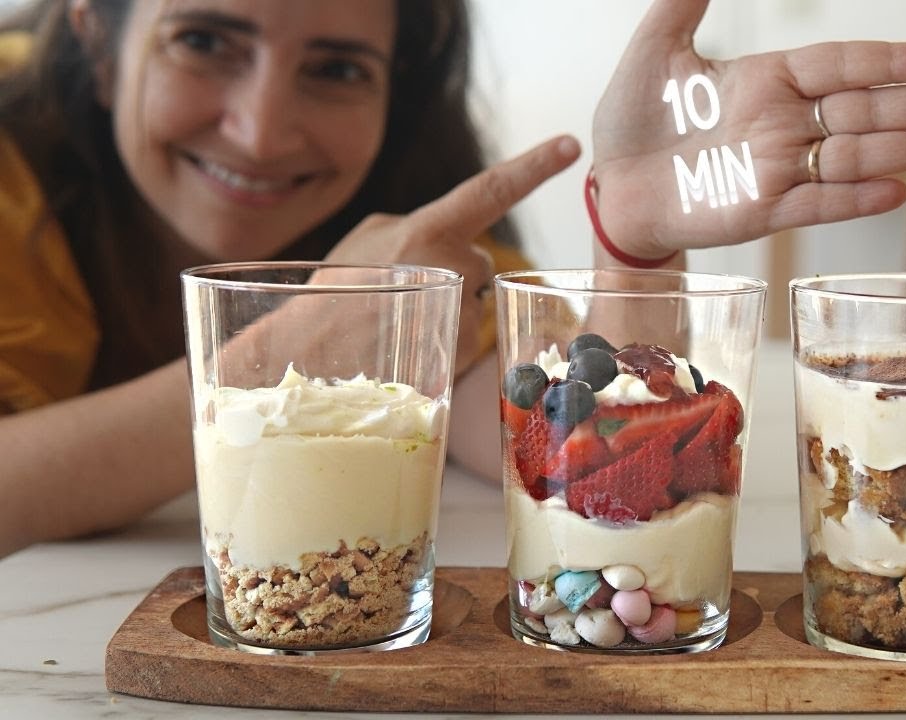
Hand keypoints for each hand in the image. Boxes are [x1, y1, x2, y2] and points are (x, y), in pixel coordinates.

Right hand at [325, 135, 580, 366]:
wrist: (305, 358)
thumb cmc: (334, 296)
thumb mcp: (369, 241)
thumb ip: (418, 230)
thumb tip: (453, 239)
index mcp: (426, 230)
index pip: (491, 190)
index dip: (534, 166)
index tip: (571, 144)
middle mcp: (450, 266)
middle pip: (478, 265)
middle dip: (451, 276)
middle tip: (404, 294)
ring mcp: (460, 310)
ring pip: (471, 302)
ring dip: (445, 309)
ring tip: (398, 321)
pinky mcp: (461, 350)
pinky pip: (463, 336)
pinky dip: (442, 340)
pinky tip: (407, 344)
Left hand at [591, 0, 905, 258]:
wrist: (610, 186)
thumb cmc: (630, 122)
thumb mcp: (654, 52)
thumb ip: (682, 6)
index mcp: (765, 81)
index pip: (840, 66)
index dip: (888, 61)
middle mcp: (782, 124)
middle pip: (865, 110)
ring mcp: (776, 169)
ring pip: (854, 157)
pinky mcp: (761, 212)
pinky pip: (816, 205)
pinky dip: (853, 199)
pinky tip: (898, 190)